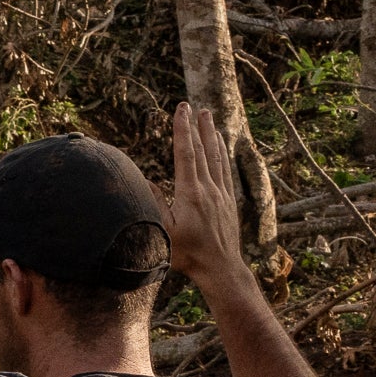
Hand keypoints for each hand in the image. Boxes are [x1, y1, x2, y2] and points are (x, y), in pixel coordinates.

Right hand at [161, 102, 251, 290]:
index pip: (186, 154)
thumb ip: (155, 203)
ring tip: (210, 119)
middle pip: (204, 151)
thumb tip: (145, 179)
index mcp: (191, 193)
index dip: (182, 130)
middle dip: (198, 127)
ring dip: (212, 137)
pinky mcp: (230, 202)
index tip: (181, 110)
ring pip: (217, 158)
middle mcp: (210, 189)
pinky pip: (225, 171)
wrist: (221, 269)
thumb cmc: (188, 255)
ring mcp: (222, 195)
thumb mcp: (164, 231)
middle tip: (196, 107)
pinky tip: (221, 148)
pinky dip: (222, 155)